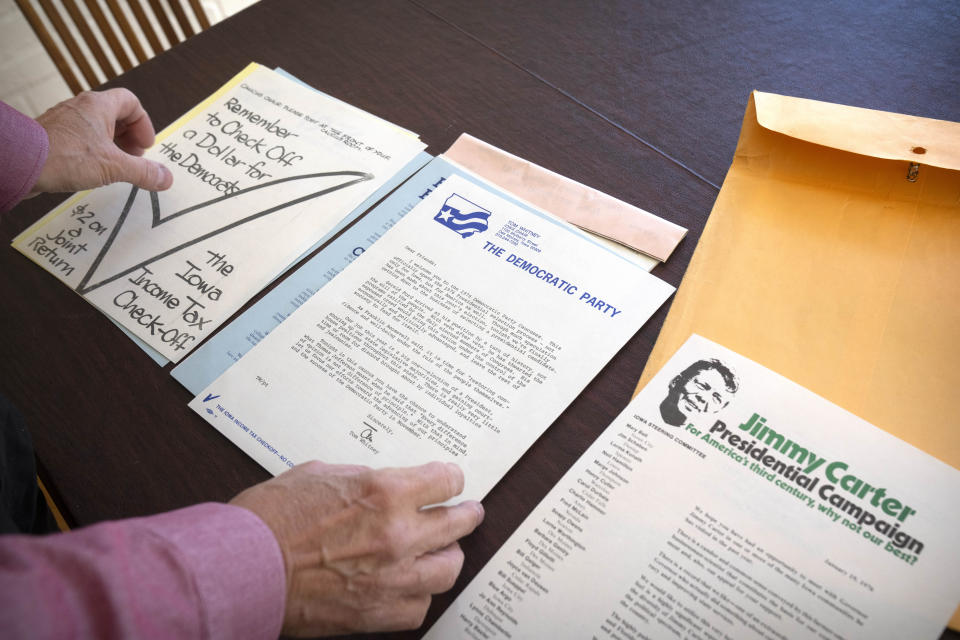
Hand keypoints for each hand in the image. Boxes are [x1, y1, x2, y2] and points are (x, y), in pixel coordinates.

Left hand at [31, 88, 172, 194]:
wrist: (21, 162)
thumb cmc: (63, 156)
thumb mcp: (114, 167)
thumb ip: (144, 172)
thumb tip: (166, 178)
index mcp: (99, 105)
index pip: (131, 103)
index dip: (143, 124)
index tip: (144, 146)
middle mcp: (81, 107)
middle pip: (115, 115)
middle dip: (129, 138)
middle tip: (133, 158)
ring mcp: (65, 120)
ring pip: (97, 127)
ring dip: (111, 146)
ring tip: (114, 166)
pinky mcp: (53, 135)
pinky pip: (80, 137)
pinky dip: (92, 151)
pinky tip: (91, 169)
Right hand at [229, 460, 484, 635]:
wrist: (242, 569)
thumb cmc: (270, 519)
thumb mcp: (319, 474)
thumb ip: (360, 478)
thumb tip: (379, 483)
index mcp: (385, 492)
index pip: (445, 481)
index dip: (449, 478)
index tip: (450, 481)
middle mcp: (398, 534)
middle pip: (458, 523)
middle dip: (465, 514)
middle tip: (468, 512)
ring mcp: (391, 577)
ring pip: (448, 568)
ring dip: (448, 556)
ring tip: (445, 551)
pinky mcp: (376, 613)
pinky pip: (420, 607)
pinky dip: (420, 595)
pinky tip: (413, 586)